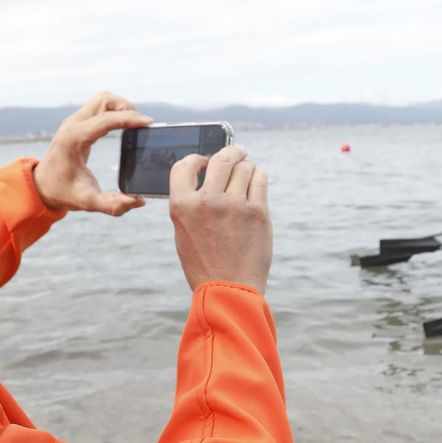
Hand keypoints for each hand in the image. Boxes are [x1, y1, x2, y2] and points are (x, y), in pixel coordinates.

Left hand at [32, 91, 151, 215]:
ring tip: (134, 125)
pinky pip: (100, 108)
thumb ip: (112, 204)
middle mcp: (73, 125)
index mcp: (73, 139)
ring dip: (121, 107)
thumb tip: (138, 201)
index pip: (105, 120)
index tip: (148, 123)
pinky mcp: (78, 123)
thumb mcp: (87, 202)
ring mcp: (74, 121)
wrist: (41, 186)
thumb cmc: (62, 192)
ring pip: (103, 100)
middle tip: (141, 126)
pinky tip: (124, 126)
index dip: (129, 119)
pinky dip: (115, 112)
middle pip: (104, 100)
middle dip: (126, 108)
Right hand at [169, 145, 271, 294]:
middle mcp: (207, 201)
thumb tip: (206, 177)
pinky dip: (258, 177)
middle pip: (221, 159)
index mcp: (182, 206)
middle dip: (231, 152)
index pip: (184, 165)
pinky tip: (256, 182)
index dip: (196, 159)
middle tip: (238, 151)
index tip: (205, 160)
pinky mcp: (257, 212)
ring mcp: (234, 205)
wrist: (228, 290)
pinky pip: (260, 180)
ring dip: (246, 166)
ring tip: (247, 173)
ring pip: (244, 167)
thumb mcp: (184, 232)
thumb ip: (191, 203)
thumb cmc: (205, 264)